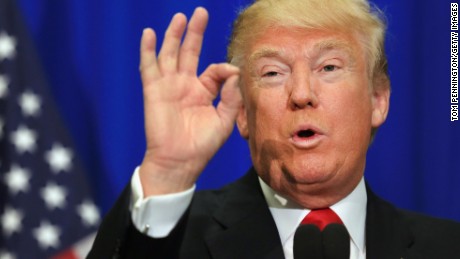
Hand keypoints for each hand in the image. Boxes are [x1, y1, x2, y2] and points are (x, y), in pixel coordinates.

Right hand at [138, 7, 241, 195]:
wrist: (179, 162)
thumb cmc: (202, 145)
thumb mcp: (224, 121)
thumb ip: (231, 97)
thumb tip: (233, 72)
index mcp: (203, 92)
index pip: (214, 70)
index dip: (223, 68)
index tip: (231, 73)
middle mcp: (185, 85)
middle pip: (189, 52)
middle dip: (195, 32)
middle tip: (200, 12)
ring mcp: (168, 86)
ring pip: (170, 54)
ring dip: (174, 35)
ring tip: (180, 17)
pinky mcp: (154, 91)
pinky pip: (149, 67)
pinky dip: (148, 50)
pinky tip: (149, 34)